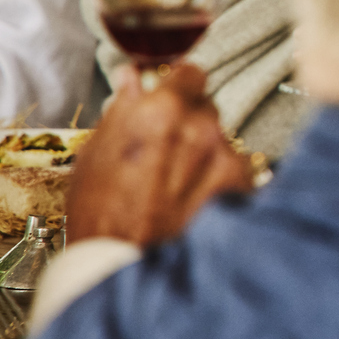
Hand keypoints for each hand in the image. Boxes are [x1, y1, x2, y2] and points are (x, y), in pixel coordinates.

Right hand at [67, 64, 255, 246]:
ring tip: (174, 188)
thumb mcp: (96, 153)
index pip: (190, 74)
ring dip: (204, 155)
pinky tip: (193, 202)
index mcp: (163, 110)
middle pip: (205, 108)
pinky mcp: (242, 184)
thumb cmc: (101, 212)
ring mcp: (226, 156)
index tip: (172, 97)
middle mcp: (202, 127)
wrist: (122, 264)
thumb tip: (132, 77)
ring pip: (219, 141)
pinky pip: (233, 170)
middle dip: (188, 124)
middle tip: (164, 155)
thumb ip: (123, 109)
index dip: (179, 86)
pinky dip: (219, 182)